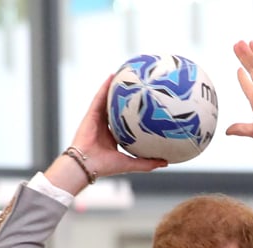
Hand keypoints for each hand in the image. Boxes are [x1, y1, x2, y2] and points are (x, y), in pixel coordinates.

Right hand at [45, 76, 167, 191]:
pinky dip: (105, 86)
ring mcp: (97, 119)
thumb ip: (147, 163)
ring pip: (107, 100)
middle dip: (124, 99)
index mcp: (113, 138)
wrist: (87, 164)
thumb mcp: (130, 163)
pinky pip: (99, 97)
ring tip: (125, 75)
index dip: (133, 116)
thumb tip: (166, 162)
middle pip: (116, 109)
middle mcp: (105, 127)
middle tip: (136, 88)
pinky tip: (112, 76)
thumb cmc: (106, 166)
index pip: (124, 124)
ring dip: (114, 88)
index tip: (144, 108)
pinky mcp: (91, 114)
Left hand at [227, 40, 252, 165]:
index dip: (242, 77)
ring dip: (248, 53)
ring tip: (239, 42)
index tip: (238, 69)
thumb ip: (240, 128)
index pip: (247, 85)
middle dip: (243, 58)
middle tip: (236, 46)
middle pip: (250, 70)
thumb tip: (227, 131)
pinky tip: (252, 44)